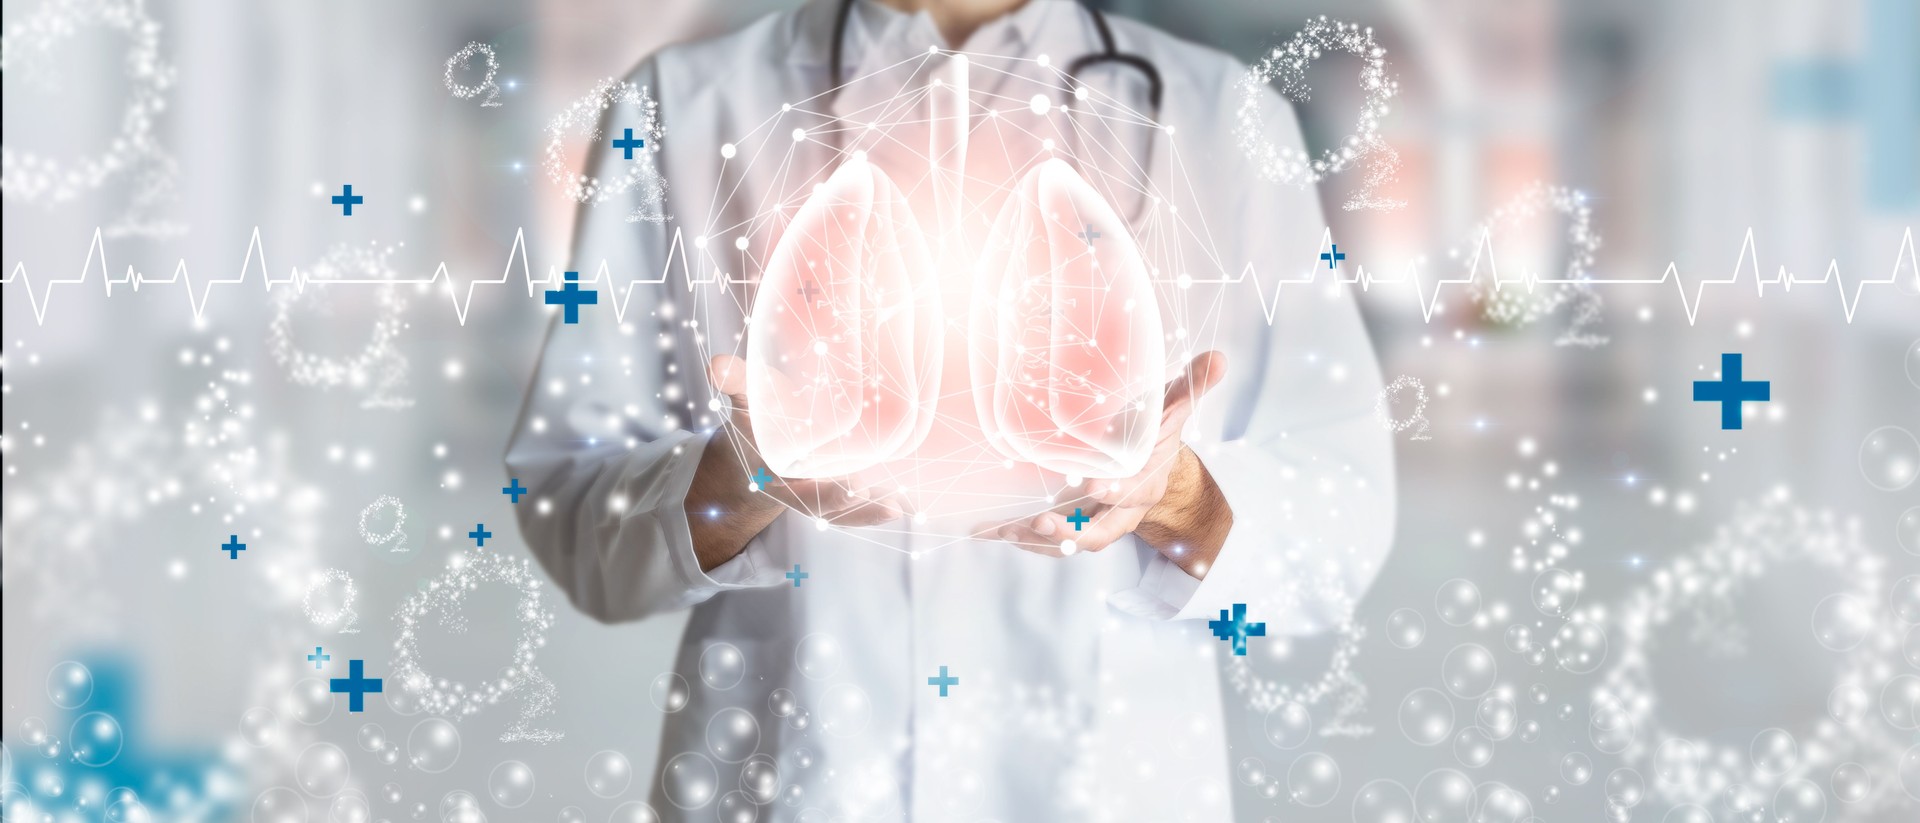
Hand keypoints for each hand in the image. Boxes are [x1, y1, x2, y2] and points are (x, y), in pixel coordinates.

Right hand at [703, 354, 909, 526]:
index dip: (819, 490)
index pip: (795, 486)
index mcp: (772, 472)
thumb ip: (735, 382)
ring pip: (843, 511)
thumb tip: (716, 364)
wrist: (759, 446)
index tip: (846, 488)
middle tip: (866, 493)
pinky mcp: (837, 489)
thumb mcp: (745, 400)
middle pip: (822, 503)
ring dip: (869, 511)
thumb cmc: (756, 418)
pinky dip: (877, 510)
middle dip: (845, 503)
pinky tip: (904, 507)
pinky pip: (856, 507)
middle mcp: (798, 489)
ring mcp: (819, 492)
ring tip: (896, 507)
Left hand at [974, 352, 1229, 560]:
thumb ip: (1191, 388)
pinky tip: (989, 531)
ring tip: (1006, 530)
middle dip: (1070, 531)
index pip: (1134, 491)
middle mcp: (1121, 511)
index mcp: (1146, 482)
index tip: (1095, 484)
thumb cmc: (1154, 434)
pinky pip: (1046, 541)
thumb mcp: (1173, 410)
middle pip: (1099, 531)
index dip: (1118, 490)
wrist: (1150, 469)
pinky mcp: (1071, 525)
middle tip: (1041, 522)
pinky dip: (1018, 537)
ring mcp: (1094, 521)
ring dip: (1037, 540)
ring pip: (1068, 541)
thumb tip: (1219, 358)